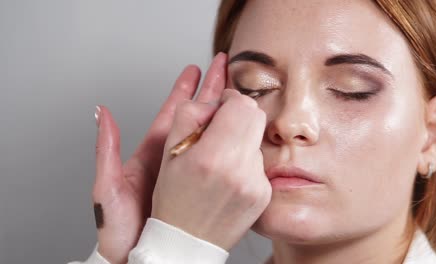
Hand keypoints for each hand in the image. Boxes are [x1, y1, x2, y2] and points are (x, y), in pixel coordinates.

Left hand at [92, 53, 228, 263]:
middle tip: (225, 69)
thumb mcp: (108, 186)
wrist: (143, 255)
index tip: (196, 68)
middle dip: (212, 92)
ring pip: (214, 135)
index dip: (186, 90)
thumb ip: (106, 151)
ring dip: (226, 113)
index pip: (175, 113)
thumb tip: (102, 114)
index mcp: (154, 152)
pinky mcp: (205, 187)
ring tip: (240, 93)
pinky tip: (247, 135)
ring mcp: (193, 171)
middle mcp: (176, 158)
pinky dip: (235, 144)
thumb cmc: (118, 228)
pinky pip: (224, 161)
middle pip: (199, 117)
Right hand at [151, 83, 271, 250]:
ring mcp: (256, 183)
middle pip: (256, 116)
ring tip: (220, 156)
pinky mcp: (264, 193)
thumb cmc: (173, 200)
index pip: (240, 104)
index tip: (219, 105)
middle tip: (221, 123)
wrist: (187, 241)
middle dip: (238, 113)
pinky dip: (245, 160)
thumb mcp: (167, 151)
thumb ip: (189, 114)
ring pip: (257, 138)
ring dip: (241, 138)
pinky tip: (228, 173)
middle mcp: (239, 170)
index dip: (229, 98)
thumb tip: (211, 101)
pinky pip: (260, 161)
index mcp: (212, 156)